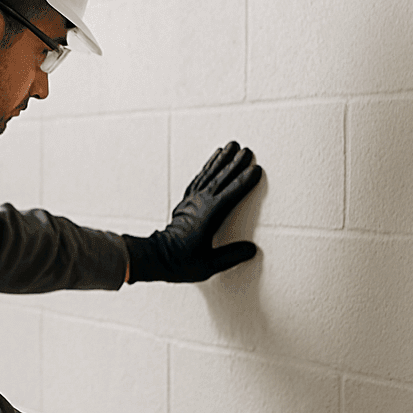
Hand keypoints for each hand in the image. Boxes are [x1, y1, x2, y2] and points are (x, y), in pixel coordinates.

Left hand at [124, 141, 261, 282]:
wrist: (156, 259)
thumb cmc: (180, 263)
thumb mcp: (209, 266)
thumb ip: (231, 256)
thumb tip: (251, 249)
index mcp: (208, 217)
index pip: (231, 195)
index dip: (244, 182)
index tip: (256, 170)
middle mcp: (199, 205)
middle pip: (221, 179)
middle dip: (235, 164)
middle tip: (247, 151)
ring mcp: (192, 201)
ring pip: (209, 175)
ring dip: (221, 160)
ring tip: (231, 146)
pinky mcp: (187, 202)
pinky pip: (199, 179)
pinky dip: (208, 167)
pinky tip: (214, 160)